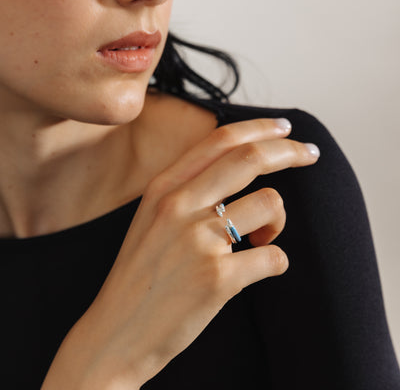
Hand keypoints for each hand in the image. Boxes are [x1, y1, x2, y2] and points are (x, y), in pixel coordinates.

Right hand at [41, 118, 319, 388]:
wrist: (115, 335)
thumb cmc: (140, 276)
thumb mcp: (150, 218)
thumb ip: (187, 189)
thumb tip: (239, 166)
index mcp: (163, 188)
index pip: (220, 140)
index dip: (260, 128)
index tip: (285, 128)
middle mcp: (180, 206)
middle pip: (250, 158)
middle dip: (290, 150)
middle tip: (311, 153)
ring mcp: (199, 241)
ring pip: (269, 204)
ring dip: (278, 221)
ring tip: (260, 240)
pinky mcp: (217, 278)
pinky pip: (274, 256)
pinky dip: (275, 261)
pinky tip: (257, 269)